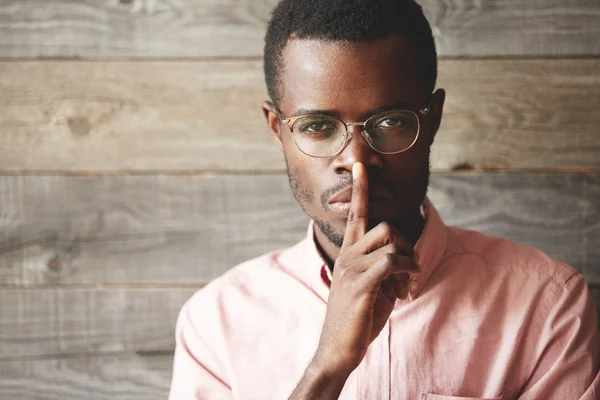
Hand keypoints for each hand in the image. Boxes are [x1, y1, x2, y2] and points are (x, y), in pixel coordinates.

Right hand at [313, 162, 420, 376]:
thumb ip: (385, 268)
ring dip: (408, 263)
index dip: (360, 188)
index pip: (355, 214)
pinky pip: (391, 262)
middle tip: (408, 272)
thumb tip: (406, 262)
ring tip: (405, 287)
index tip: (360, 165)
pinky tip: (404, 290)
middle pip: (385, 227)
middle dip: (406, 245)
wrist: (338, 348)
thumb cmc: (357, 317)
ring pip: (391, 243)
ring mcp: (352, 269)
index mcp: (349, 253)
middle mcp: (347, 255)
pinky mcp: (360, 285)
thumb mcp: (373, 287)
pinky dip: (406, 271)